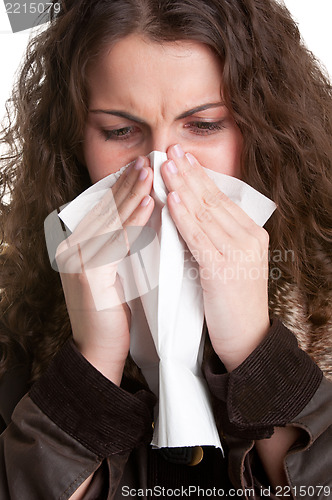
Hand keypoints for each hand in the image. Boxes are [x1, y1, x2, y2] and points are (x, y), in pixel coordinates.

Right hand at [56, 157, 153, 383]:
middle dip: (128, 183)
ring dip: (132, 194)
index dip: (122, 187)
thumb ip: (120, 247)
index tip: (141, 168)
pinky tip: (148, 203)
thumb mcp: (116, 272)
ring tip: (150, 173)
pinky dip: (133, 221)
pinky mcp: (89, 273)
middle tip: (148, 161)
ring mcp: (78, 260)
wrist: (98, 351)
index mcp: (79, 246)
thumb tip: (142, 218)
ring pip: (111, 221)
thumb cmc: (113, 314)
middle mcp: (73, 248)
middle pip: (106, 210)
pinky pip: (116, 242)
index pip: (104, 210)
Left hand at [161, 145, 269, 370]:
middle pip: (213, 199)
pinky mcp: (223, 268)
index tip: (181, 157)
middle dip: (189, 172)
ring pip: (205, 212)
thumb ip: (215, 239)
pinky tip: (172, 198)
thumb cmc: (232, 304)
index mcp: (252, 234)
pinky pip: (198, 236)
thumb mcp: (230, 264)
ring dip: (182, 186)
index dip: (199, 176)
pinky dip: (183, 215)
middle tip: (170, 149)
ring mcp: (238, 252)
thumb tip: (190, 214)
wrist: (247, 340)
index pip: (221, 199)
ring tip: (165, 165)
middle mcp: (248, 238)